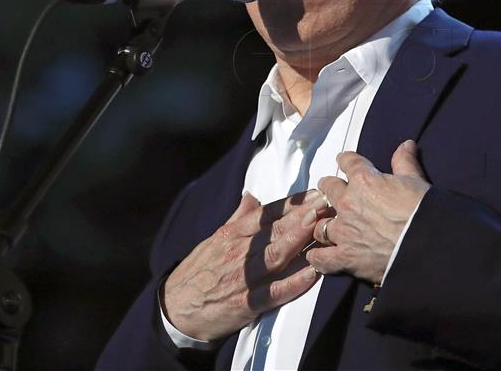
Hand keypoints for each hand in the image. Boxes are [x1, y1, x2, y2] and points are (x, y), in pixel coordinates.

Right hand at [163, 189, 328, 340]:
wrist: (174, 308)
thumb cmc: (198, 271)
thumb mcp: (215, 239)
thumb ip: (238, 218)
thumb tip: (251, 196)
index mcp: (232, 234)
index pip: (266, 214)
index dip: (291, 203)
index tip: (313, 193)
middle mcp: (238, 253)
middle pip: (275, 231)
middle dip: (302, 215)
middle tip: (325, 203)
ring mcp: (243, 278)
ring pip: (275, 256)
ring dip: (299, 241)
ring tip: (319, 227)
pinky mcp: (245, 304)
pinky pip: (274, 292)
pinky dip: (294, 283)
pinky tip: (312, 274)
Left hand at [306, 140, 430, 283]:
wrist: (428, 245)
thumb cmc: (423, 211)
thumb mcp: (415, 180)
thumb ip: (405, 162)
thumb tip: (407, 144)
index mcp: (363, 180)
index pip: (347, 162)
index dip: (346, 161)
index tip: (345, 161)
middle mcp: (348, 203)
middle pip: (327, 189)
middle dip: (330, 188)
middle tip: (333, 192)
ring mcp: (344, 231)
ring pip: (320, 224)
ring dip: (324, 224)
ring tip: (327, 225)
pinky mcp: (345, 257)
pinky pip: (321, 258)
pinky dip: (318, 257)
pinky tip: (317, 255)